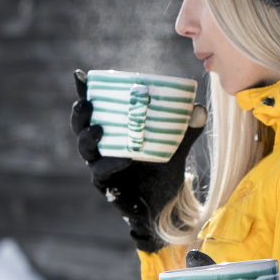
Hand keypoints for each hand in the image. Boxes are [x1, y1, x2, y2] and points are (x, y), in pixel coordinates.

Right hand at [72, 71, 203, 250]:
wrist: (167, 204)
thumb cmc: (165, 168)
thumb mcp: (177, 146)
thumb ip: (187, 129)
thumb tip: (199, 109)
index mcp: (114, 129)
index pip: (96, 108)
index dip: (84, 92)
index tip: (80, 75)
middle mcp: (102, 146)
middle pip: (81, 126)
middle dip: (79, 114)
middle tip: (85, 104)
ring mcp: (101, 164)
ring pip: (85, 149)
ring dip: (88, 138)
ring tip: (98, 130)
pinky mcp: (106, 184)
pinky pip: (101, 172)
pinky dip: (111, 164)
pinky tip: (124, 159)